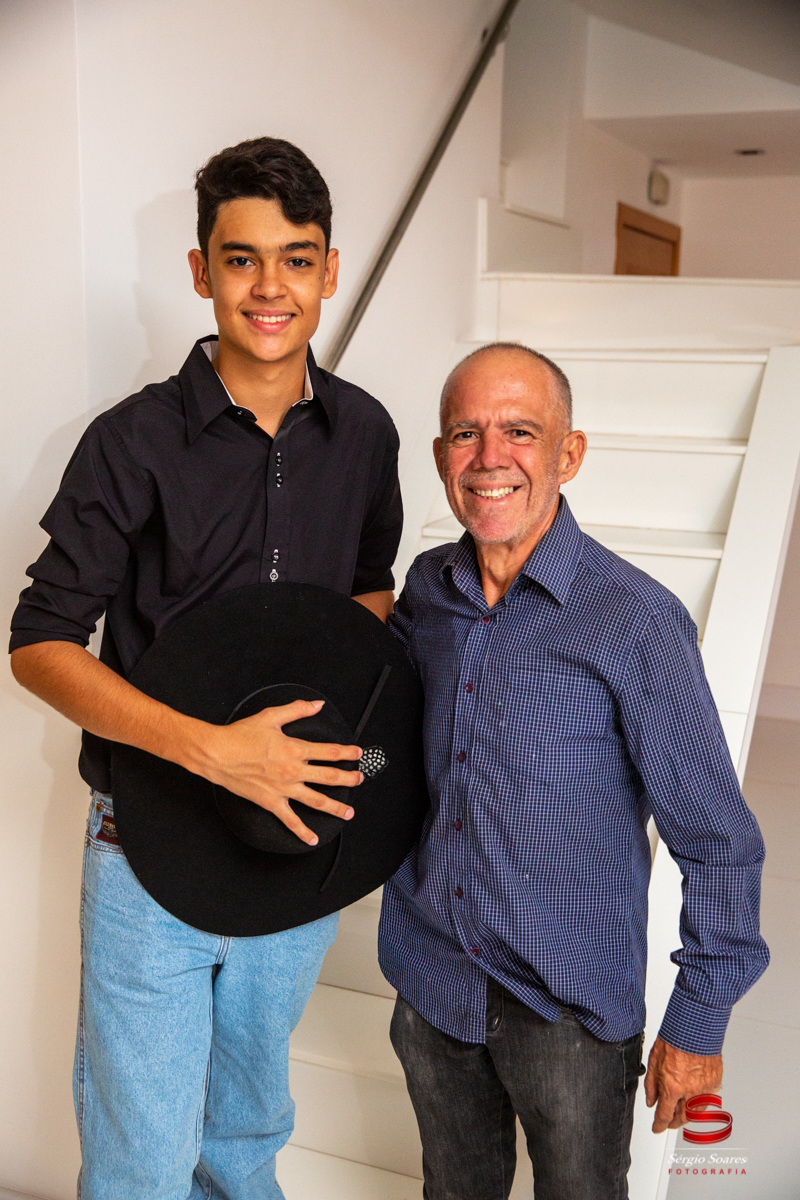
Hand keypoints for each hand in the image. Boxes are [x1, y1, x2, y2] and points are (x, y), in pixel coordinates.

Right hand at [187, 698, 362, 845]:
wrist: (218, 754)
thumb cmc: (241, 735)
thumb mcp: (271, 716)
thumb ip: (297, 709)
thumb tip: (317, 705)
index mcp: (295, 749)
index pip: (330, 752)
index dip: (347, 753)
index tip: (357, 754)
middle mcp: (293, 771)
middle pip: (330, 778)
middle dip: (349, 779)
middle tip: (360, 780)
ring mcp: (284, 789)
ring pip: (317, 801)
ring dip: (336, 808)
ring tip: (349, 813)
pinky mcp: (271, 802)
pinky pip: (290, 820)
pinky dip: (302, 832)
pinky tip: (313, 839)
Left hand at [644, 1035, 722, 1132]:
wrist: (694, 1027)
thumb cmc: (674, 1039)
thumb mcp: (654, 1061)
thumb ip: (651, 1085)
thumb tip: (651, 1101)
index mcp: (672, 1087)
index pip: (664, 1115)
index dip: (659, 1125)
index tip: (657, 1128)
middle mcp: (690, 1092)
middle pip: (681, 1118)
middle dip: (673, 1123)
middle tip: (668, 1123)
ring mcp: (704, 1089)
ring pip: (696, 1112)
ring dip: (687, 1116)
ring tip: (680, 1115)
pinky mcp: (715, 1083)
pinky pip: (708, 1101)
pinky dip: (700, 1105)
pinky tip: (694, 1103)